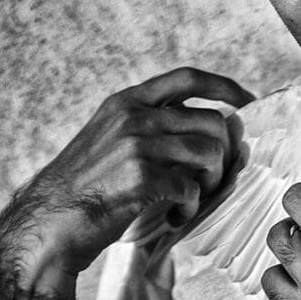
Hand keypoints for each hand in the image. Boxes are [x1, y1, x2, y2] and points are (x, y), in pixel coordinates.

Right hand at [0, 67, 253, 291]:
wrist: (51, 221)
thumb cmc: (88, 187)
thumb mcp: (113, 139)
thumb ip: (154, 126)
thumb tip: (218, 128)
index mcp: (127, 101)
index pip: (188, 78)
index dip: (225, 87)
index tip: (248, 102)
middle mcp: (133, 116)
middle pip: (214, 121)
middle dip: (223, 155)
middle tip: (209, 181)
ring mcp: (136, 144)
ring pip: (210, 153)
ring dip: (210, 183)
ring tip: (189, 201)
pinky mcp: (141, 177)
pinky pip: (192, 188)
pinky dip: (189, 208)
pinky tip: (174, 217)